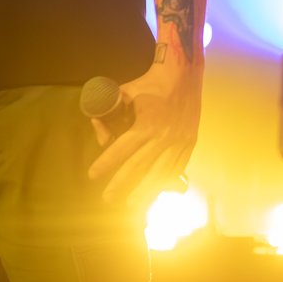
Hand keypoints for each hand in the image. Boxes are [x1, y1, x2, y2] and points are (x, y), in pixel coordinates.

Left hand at [87, 61, 201, 207]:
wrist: (183, 76)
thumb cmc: (150, 84)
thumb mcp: (126, 91)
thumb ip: (110, 106)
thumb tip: (93, 119)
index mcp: (147, 124)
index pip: (122, 149)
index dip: (106, 163)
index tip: (92, 175)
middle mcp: (164, 138)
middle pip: (140, 167)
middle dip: (122, 185)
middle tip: (108, 199)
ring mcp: (180, 143)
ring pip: (160, 173)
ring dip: (146, 192)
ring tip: (132, 205)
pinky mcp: (190, 144)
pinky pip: (177, 169)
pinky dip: (165, 182)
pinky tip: (156, 193)